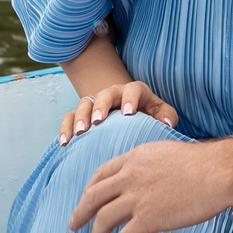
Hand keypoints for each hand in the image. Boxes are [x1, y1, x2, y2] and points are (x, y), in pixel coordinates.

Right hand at [58, 80, 180, 144]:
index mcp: (134, 91)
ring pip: (84, 104)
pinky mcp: (82, 114)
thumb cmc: (150, 115)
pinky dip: (65, 128)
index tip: (129, 113)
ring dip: (81, 117)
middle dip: (101, 106)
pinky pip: (69, 117)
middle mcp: (113, 93)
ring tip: (81, 132)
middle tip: (98, 121)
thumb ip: (166, 115)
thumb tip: (166, 123)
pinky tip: (65, 143)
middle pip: (104, 94)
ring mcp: (95, 103)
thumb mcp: (161, 112)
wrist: (132, 115)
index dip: (130, 99)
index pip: (133, 89)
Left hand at [70, 136, 232, 232]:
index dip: (90, 188)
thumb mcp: (166, 154)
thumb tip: (147, 176)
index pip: (102, 173)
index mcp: (134, 158)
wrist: (218, 172)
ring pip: (104, 218)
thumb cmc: (202, 164)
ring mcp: (137, 197)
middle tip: (74, 224)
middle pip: (94, 195)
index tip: (85, 198)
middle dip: (80, 211)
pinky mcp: (149, 217)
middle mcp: (130, 176)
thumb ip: (150, 165)